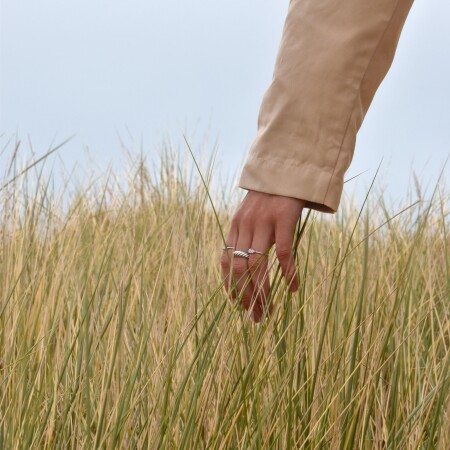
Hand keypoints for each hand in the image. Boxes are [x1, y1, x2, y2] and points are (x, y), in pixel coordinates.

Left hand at [220, 190, 304, 322]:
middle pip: (240, 269)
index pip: (227, 263)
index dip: (230, 287)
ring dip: (263, 292)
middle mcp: (245, 226)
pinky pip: (284, 252)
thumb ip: (246, 236)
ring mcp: (263, 222)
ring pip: (257, 265)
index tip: (238, 306)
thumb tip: (247, 267)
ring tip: (269, 310)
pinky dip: (288, 273)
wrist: (285, 171)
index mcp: (235, 227)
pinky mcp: (283, 218)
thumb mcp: (250, 215)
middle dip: (246, 296)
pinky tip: (293, 288)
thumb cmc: (270, 198)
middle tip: (255, 317)